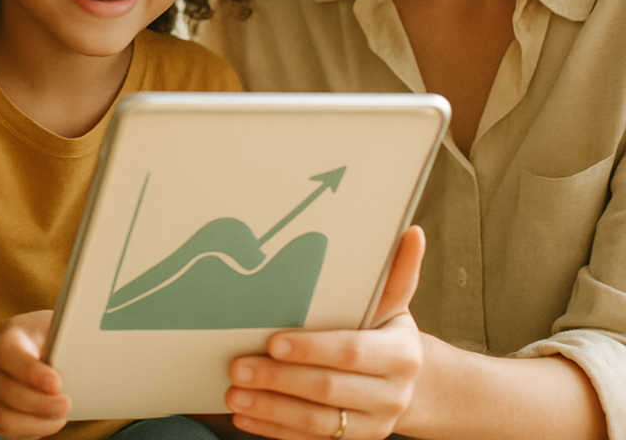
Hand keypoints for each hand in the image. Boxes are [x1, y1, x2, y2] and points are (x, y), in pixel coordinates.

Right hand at [0, 310, 70, 439]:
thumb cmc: (32, 337)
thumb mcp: (46, 325)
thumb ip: (61, 332)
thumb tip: (85, 343)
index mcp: (3, 339)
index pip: (8, 355)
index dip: (31, 372)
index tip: (57, 383)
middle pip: (6, 392)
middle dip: (39, 404)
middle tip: (66, 405)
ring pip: (3, 418)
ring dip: (35, 423)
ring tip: (60, 417)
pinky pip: (3, 430)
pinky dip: (28, 431)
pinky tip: (47, 423)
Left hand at [224, 226, 425, 439]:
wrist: (417, 386)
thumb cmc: (390, 331)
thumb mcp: (396, 304)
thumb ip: (399, 272)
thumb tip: (412, 232)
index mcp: (400, 355)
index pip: (350, 352)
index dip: (311, 349)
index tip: (272, 342)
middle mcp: (390, 395)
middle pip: (328, 389)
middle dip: (279, 380)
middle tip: (238, 367)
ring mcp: (372, 425)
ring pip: (316, 423)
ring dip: (271, 410)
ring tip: (234, 394)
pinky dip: (275, 432)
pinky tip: (244, 417)